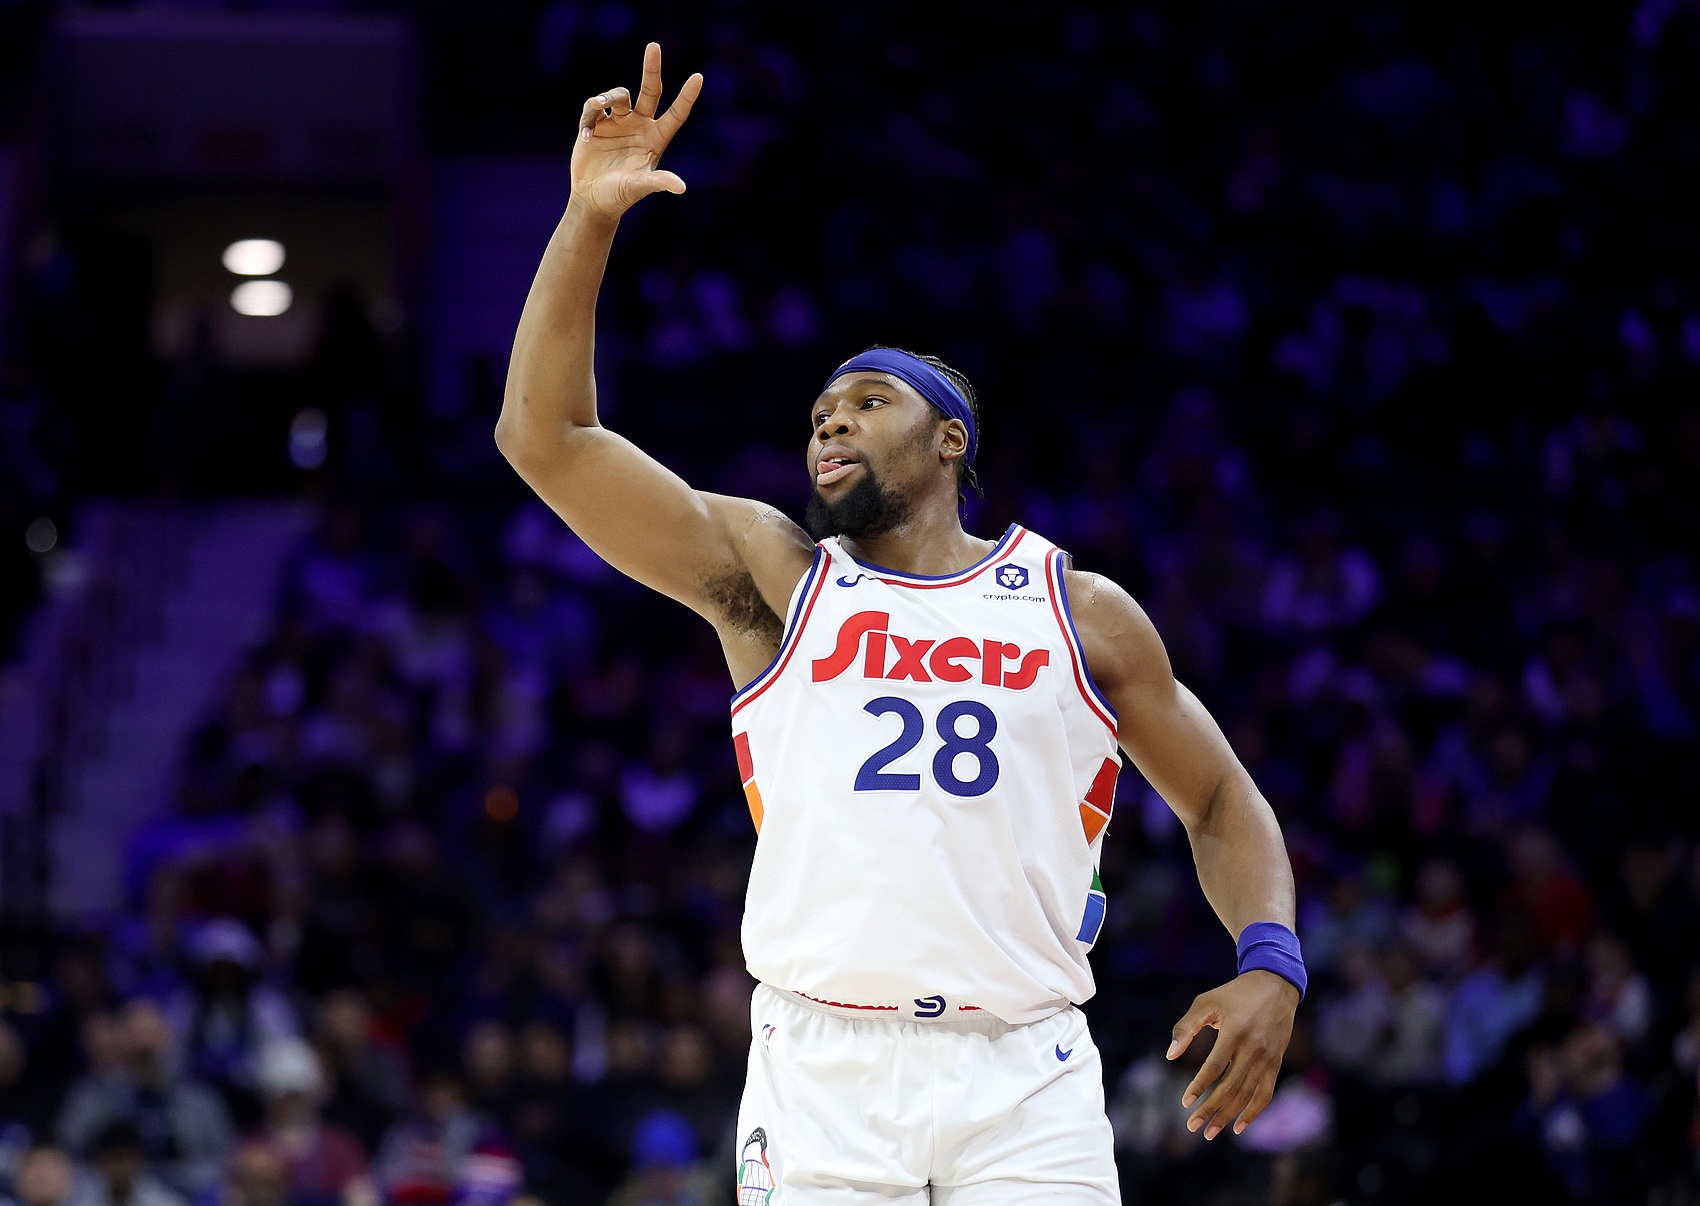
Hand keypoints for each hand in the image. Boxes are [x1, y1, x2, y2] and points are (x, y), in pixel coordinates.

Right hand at [573, 42, 702, 219]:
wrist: (592, 199)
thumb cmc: (620, 196)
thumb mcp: (639, 187)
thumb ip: (658, 182)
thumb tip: (681, 187)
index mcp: (656, 138)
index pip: (676, 114)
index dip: (687, 97)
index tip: (698, 77)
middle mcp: (640, 126)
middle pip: (650, 91)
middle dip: (651, 69)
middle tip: (654, 46)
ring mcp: (618, 123)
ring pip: (617, 96)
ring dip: (607, 97)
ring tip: (598, 105)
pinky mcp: (596, 124)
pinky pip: (592, 108)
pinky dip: (589, 115)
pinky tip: (586, 136)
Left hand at [1166, 969, 1298, 1139]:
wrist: (1275, 986)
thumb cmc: (1234, 994)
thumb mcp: (1206, 1002)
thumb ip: (1186, 1028)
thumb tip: (1170, 1056)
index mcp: (1235, 1031)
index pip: (1214, 1067)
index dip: (1199, 1086)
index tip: (1185, 1102)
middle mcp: (1253, 1048)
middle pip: (1231, 1087)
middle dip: (1210, 1109)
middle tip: (1192, 1126)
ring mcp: (1268, 1058)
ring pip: (1247, 1095)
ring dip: (1228, 1116)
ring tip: (1210, 1132)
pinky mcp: (1276, 1063)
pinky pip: (1265, 1093)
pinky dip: (1253, 1112)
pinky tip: (1239, 1126)